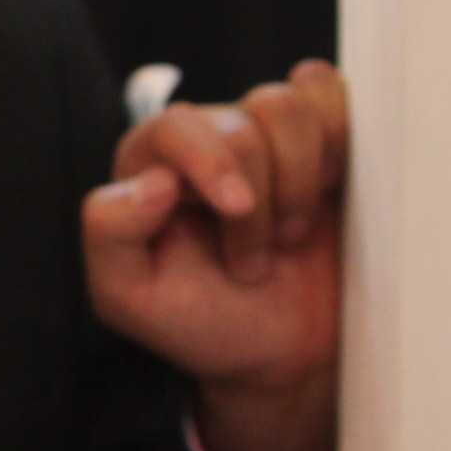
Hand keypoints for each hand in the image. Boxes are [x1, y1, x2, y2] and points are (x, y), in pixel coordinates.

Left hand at [82, 60, 348, 450]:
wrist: (282, 352)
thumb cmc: (203, 321)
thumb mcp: (130, 298)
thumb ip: (110, 235)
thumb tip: (152, 180)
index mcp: (152, 163)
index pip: (177, 126)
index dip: (212, 160)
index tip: (240, 208)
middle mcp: (208, 136)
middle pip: (246, 120)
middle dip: (261, 200)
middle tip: (252, 261)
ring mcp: (267, 133)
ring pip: (292, 105)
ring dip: (300, 179)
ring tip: (287, 236)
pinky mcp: (323, 136)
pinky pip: (334, 98)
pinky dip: (340, 144)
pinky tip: (327, 194)